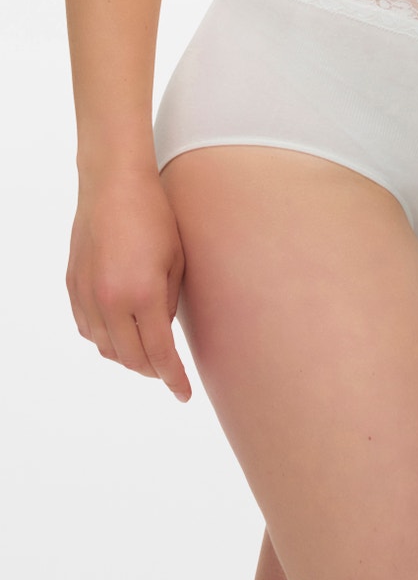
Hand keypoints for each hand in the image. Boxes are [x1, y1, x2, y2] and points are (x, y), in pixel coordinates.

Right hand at [67, 170, 191, 400]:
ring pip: (105, 348)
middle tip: (168, 372)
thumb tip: (164, 334)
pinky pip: (87, 328)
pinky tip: (119, 333)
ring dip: (127, 357)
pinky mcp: (73, 286)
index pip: (159, 353)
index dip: (173, 378)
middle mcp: (110, 301)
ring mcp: (87, 295)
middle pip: (130, 357)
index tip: (183, 394)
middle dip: (152, 371)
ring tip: (146, 352)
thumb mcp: (177, 260)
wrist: (113, 185)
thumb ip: (170, 304)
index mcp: (142, 294)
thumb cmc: (155, 216)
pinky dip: (104, 338)